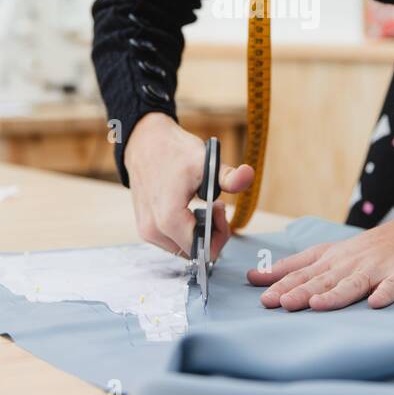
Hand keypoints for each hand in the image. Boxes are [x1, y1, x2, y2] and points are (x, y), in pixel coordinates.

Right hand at [123, 112, 253, 261]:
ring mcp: (146, 231)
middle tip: (214, 205)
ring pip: (183, 249)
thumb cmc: (174, 151)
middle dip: (210, 232)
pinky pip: (171, 242)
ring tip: (201, 206)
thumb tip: (248, 174)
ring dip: (198, 232)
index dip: (219, 233)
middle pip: (194, 252)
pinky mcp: (144, 229)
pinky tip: (189, 210)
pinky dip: (185, 231)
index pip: (204, 250)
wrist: (146, 142)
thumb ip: (229, 177)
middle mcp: (153, 231)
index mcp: (169, 219)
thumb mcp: (206, 162)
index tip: (220, 207)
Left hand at [247, 214, 393, 310]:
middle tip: (280, 303)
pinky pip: (392, 286)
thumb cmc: (361, 250)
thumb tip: (255, 277)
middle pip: (322, 280)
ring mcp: (374, 269)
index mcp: (329, 259)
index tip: (263, 295)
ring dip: (335, 295)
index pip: (301, 272)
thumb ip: (293, 268)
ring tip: (317, 305)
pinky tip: (376, 303)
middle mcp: (347, 264)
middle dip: (300, 291)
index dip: (282, 283)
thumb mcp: (324, 254)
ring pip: (352, 283)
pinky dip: (384, 293)